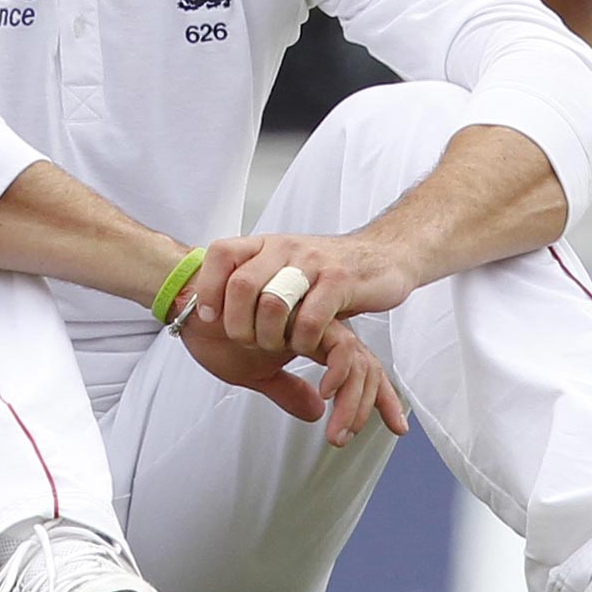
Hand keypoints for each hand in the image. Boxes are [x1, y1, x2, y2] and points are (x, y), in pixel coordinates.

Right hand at [179, 304, 409, 446]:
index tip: (398, 427)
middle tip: (348, 439)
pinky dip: (337, 372)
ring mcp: (310, 316)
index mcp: (315, 336)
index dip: (381, 397)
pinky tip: (325, 394)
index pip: (361, 366)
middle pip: (366, 363)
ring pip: (355, 355)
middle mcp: (318, 324)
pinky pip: (332, 342)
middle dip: (368, 405)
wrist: (188, 304)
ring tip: (336, 431)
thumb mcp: (256, 374)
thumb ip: (287, 390)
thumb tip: (315, 414)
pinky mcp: (300, 313)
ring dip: (351, 401)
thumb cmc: (217, 333)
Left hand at [194, 231, 418, 358]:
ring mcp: (313, 263)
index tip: (209, 318)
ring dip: (269, 337)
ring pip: (272, 303)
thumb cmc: (329, 272)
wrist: (384, 256)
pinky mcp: (340, 282)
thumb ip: (253, 285)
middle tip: (248, 342)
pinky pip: (309, 320)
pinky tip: (307, 346)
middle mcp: (286, 248)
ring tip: (278, 347)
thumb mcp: (285, 270)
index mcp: (267, 244)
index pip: (221, 253)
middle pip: (242, 285)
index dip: (207, 287)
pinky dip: (302, 342)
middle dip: (238, 324)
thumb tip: (207, 311)